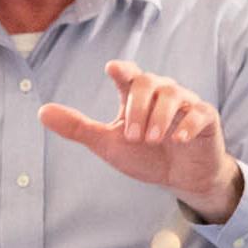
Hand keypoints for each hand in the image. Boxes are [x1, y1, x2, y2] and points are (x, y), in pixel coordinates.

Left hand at [39, 59, 243, 222]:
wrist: (182, 178)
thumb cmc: (145, 156)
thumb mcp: (108, 143)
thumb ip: (78, 127)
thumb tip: (42, 112)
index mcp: (136, 95)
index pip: (129, 74)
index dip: (122, 69)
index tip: (113, 69)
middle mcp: (162, 93)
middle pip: (149, 81)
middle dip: (138, 108)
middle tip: (133, 137)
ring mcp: (185, 104)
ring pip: (173, 94)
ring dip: (159, 117)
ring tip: (151, 140)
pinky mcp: (206, 119)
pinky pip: (199, 113)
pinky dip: (187, 124)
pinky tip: (176, 139)